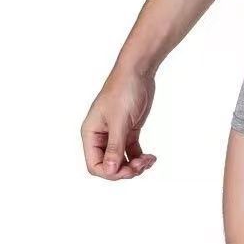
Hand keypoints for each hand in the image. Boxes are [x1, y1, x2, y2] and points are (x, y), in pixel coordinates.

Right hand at [81, 65, 156, 179]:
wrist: (138, 70)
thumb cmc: (123, 90)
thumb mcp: (119, 120)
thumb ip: (114, 147)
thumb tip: (110, 171)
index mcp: (91, 133)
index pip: (94, 165)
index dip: (110, 173)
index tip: (127, 170)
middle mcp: (101, 135)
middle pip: (109, 165)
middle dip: (125, 169)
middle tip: (140, 165)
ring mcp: (115, 133)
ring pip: (121, 160)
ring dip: (134, 165)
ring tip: (148, 161)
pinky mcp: (128, 129)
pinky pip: (131, 151)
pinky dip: (140, 157)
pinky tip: (151, 157)